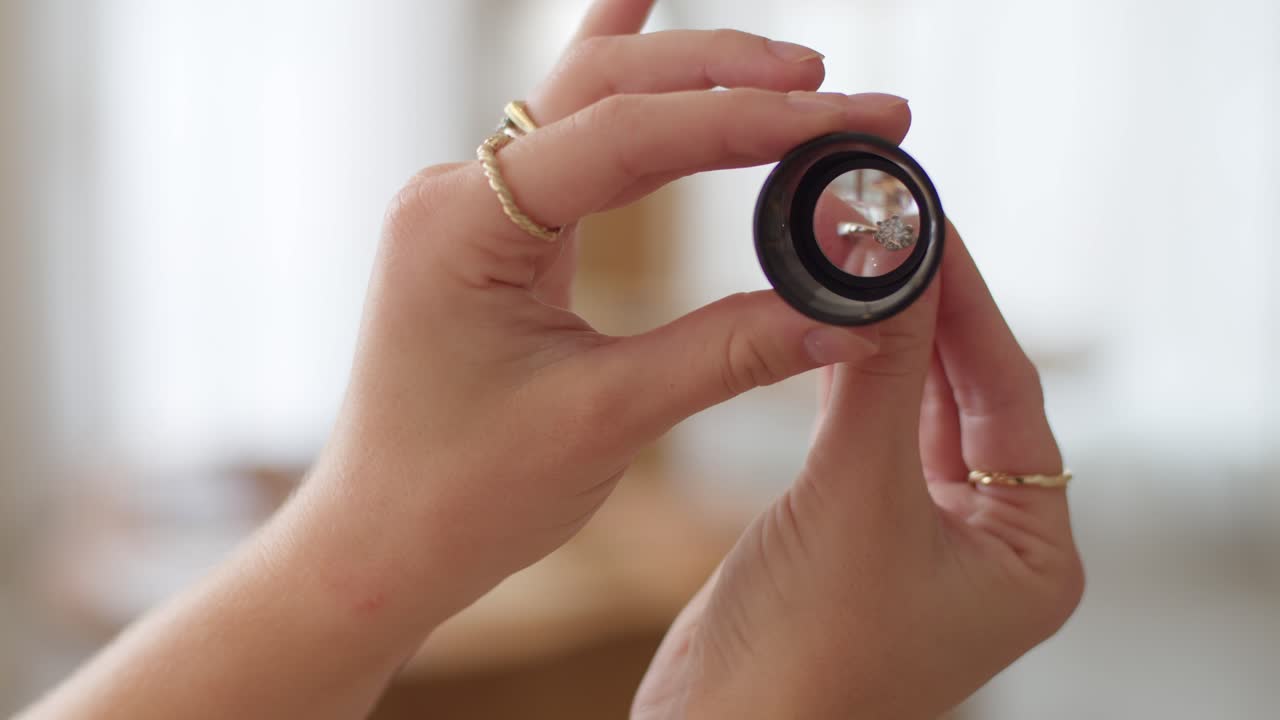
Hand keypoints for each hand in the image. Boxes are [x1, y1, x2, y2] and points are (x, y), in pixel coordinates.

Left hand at [303, 3, 910, 635]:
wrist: (379, 544)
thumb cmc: (462, 495)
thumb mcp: (605, 421)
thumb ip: (727, 353)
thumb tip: (847, 316)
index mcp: (465, 225)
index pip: (630, 136)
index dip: (749, 122)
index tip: (850, 121)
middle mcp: (457, 192)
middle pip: (609, 88)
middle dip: (733, 81)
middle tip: (841, 93)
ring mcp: (469, 205)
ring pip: (590, 102)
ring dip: (693, 78)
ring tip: (793, 70)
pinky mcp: (490, 231)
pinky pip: (563, 135)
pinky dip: (615, 72)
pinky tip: (636, 3)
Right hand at [633, 228, 1084, 718]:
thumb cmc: (805, 658)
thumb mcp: (854, 501)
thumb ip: (875, 378)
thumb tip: (888, 265)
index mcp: (1031, 554)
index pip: (1011, 393)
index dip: (971, 301)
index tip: (933, 224)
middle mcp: (990, 546)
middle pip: (968, 397)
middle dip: (930, 313)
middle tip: (892, 228)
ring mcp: (924, 541)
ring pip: (916, 414)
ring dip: (887, 342)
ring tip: (861, 258)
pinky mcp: (860, 536)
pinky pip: (869, 439)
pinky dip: (850, 383)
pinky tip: (831, 328)